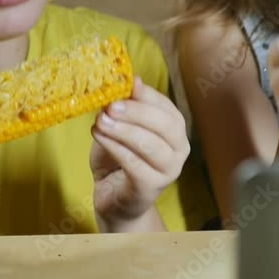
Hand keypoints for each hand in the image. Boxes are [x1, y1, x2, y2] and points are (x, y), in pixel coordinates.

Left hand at [90, 76, 189, 231]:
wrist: (114, 198)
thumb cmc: (119, 158)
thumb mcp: (122, 127)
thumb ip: (126, 108)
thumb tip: (129, 80)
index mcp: (175, 129)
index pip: (166, 107)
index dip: (147, 95)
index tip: (127, 84)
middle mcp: (179, 149)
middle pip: (164, 125)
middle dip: (136, 112)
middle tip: (111, 105)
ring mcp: (168, 171)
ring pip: (150, 145)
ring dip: (123, 130)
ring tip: (100, 120)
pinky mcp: (151, 188)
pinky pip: (134, 164)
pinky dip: (115, 148)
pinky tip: (99, 136)